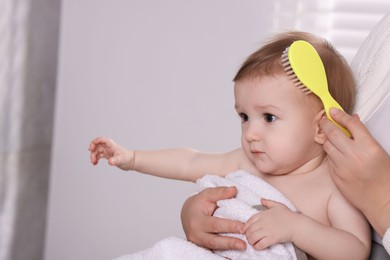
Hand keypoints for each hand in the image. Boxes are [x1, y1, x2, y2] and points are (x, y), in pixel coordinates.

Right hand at [89, 136, 134, 170]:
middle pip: (97, 145)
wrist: (131, 162)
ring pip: (97, 151)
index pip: (102, 140)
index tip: (91, 147)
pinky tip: (95, 163)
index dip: (96, 141)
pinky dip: (96, 159)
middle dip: (93, 150)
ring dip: (93, 156)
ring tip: (93, 162)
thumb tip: (110, 162)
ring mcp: (108, 151)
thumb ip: (115, 160)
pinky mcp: (107, 155)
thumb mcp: (121, 159)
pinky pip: (99, 155)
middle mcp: (109, 147)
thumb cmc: (128, 158)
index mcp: (112, 145)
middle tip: (92, 158)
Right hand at [181, 186, 245, 250]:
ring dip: (228, 250)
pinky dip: (222, 255)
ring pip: (214, 249)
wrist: (187, 213)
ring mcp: (198, 243)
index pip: (215, 224)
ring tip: (241, 248)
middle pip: (214, 241)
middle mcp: (196, 234)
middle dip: (229, 243)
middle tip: (244, 244)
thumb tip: (234, 190)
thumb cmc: (198, 204)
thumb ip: (220, 192)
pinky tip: (232, 256)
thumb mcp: (207, 194)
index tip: (243, 227)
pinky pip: (213, 253)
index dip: (229, 226)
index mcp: (197, 220)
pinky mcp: (202, 248)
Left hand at [245, 199, 296, 249]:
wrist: (297, 225)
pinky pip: (260, 244)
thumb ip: (269, 202)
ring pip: (253, 237)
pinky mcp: (272, 239)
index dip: (245, 227)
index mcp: (263, 214)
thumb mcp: (278, 205)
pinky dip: (257, 247)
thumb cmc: (288, 215)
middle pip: (249, 230)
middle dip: (247, 235)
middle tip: (249, 238)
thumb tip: (261, 199)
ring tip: (253, 243)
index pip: (249, 221)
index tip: (245, 230)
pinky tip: (258, 247)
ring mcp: (267, 230)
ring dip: (251, 241)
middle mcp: (263, 222)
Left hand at [320, 108, 389, 235]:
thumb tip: (352, 120)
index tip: (333, 110)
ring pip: (327, 145)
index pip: (351, 124)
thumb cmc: (383, 177)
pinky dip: (330, 154)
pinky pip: (329, 159)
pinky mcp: (335, 175)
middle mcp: (354, 155)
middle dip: (326, 123)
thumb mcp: (379, 152)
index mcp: (369, 147)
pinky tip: (334, 153)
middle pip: (333, 132)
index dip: (340, 115)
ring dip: (327, 139)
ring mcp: (343, 166)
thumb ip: (364, 136)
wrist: (381, 201)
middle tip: (324, 119)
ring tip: (329, 136)